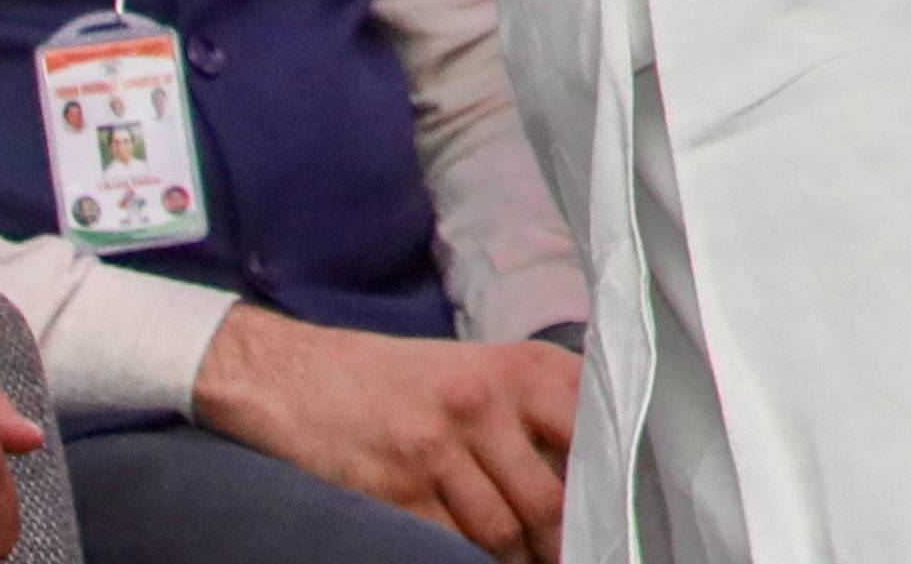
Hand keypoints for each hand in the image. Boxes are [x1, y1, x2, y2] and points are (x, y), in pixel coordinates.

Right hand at [194, 305, 578, 561]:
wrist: (297, 376)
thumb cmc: (397, 379)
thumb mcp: (479, 367)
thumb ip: (536, 403)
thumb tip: (592, 462)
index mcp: (518, 368)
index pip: (590, 431)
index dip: (605, 482)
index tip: (612, 514)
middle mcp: (484, 403)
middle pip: (550, 498)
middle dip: (565, 541)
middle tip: (577, 556)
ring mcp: (437, 449)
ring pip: (503, 532)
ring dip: (521, 561)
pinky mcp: (396, 492)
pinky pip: (449, 545)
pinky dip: (467, 563)